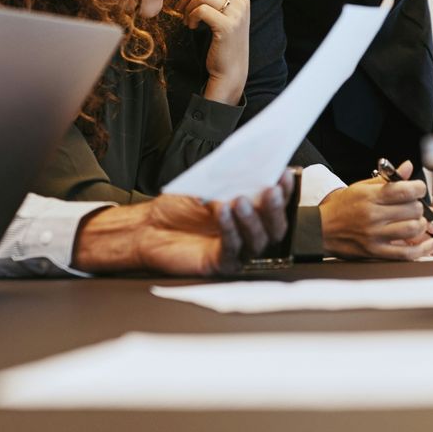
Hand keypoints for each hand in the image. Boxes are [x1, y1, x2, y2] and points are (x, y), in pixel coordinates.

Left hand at [72, 170, 293, 275]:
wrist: (148, 228)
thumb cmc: (178, 207)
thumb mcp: (205, 186)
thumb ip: (228, 180)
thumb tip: (249, 167)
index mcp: (251, 212)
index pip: (275, 203)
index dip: (284, 190)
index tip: (284, 173)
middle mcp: (249, 233)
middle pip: (275, 227)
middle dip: (274, 208)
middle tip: (270, 190)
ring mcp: (237, 250)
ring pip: (257, 240)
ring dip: (251, 219)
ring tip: (239, 200)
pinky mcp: (220, 264)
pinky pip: (232, 249)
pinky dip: (229, 229)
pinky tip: (221, 212)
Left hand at [179, 0, 251, 105]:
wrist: (230, 71)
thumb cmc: (223, 45)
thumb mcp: (224, 18)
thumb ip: (218, 0)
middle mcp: (242, 3)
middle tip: (182, 10)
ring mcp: (236, 14)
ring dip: (189, 7)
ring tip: (188, 21)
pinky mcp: (227, 26)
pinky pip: (201, 9)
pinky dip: (191, 17)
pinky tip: (192, 27)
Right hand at [319, 160, 432, 259]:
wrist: (321, 229)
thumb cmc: (342, 207)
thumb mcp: (361, 187)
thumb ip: (387, 179)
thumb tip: (408, 167)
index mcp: (370, 196)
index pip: (404, 190)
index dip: (418, 188)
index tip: (419, 189)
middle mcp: (373, 215)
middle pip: (412, 210)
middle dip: (419, 207)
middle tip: (415, 207)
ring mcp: (375, 235)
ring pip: (412, 229)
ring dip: (421, 224)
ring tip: (417, 222)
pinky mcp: (376, 252)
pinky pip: (407, 253)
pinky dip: (424, 249)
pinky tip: (432, 243)